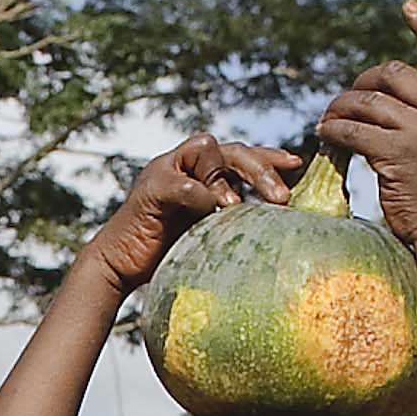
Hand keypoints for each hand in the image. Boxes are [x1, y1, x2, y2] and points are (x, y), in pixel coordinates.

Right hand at [76, 135, 298, 295]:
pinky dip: (201, 194)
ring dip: (228, 176)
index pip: (242, 154)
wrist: (119, 266)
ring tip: (239, 204)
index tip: (297, 165)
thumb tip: (277, 223)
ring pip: (206, 149)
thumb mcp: (209, 231)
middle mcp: (184, 163)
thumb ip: (233, 217)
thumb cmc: (166, 253)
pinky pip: (183, 183)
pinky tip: (215, 210)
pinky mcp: (151, 189)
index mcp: (201, 172)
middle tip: (282, 198)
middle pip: (231, 149)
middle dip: (260, 169)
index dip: (269, 157)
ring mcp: (165, 171)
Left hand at [309, 1, 416, 244]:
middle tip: (342, 101)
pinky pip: (353, 131)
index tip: (408, 5)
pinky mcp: (396, 154)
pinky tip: (323, 135)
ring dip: (339, 108)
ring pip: (367, 102)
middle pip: (391, 74)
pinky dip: (332, 130)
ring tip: (326, 120)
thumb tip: (383, 87)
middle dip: (361, 82)